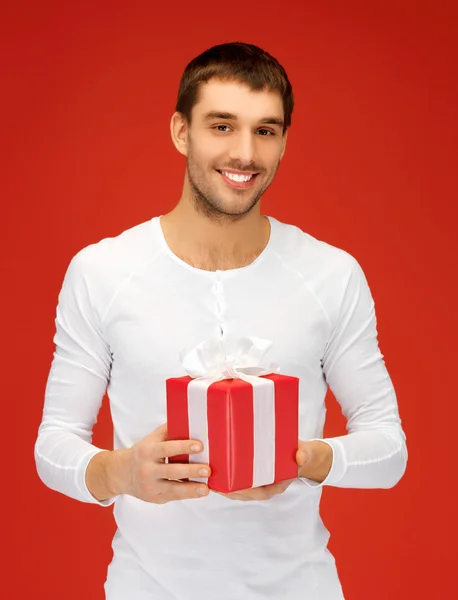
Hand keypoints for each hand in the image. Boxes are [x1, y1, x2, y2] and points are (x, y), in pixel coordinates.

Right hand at [111, 423, 211, 502]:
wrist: (122, 473)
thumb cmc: (144, 452)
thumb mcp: (152, 439)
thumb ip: (169, 430)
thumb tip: (190, 420)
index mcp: (148, 451)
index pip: (167, 448)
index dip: (183, 447)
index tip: (200, 446)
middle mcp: (148, 469)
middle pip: (171, 470)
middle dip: (190, 470)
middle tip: (207, 469)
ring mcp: (151, 485)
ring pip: (173, 488)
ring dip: (191, 488)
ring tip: (206, 488)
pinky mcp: (155, 497)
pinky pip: (174, 496)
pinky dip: (188, 494)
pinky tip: (200, 492)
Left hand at [216, 439, 332, 501]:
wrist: (302, 454)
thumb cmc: (301, 455)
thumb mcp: (305, 454)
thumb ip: (304, 455)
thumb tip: (300, 457)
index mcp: (275, 486)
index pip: (258, 493)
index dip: (244, 492)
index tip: (230, 488)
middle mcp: (264, 487)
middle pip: (243, 492)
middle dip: (227, 490)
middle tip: (213, 482)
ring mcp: (257, 482)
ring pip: (237, 488)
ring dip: (223, 485)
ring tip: (208, 477)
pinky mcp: (251, 475)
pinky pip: (237, 479)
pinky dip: (226, 477)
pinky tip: (215, 469)